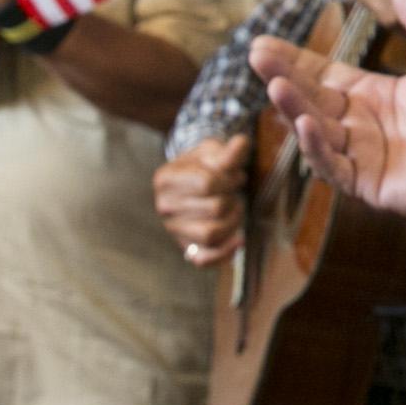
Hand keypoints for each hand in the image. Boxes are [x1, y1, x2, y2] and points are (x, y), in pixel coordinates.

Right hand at [152, 134, 250, 266]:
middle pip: (215, 208)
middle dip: (233, 198)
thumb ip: (228, 151)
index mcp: (165, 178)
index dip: (228, 179)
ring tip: (235, 209)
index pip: (207, 183)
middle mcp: (164, 206)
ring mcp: (173, 230)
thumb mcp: (211, 152)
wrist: (190, 183)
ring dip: (233, 221)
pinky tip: (238, 240)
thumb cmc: (202, 165)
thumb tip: (242, 144)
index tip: (231, 175)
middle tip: (233, 191)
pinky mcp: (186, 248)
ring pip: (212, 234)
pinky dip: (225, 253)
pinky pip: (204, 260)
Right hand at [251, 0, 405, 222]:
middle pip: (312, 99)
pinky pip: (333, 166)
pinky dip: (316, 147)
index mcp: (375, 96)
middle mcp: (362, 126)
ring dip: (293, 109)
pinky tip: (304, 123)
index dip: (294, 60)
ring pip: (316, 131)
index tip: (263, 43)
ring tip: (276, 86)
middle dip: (283, 79)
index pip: (324, 75)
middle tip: (256, 56)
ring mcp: (363, 156)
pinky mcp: (368, 185)